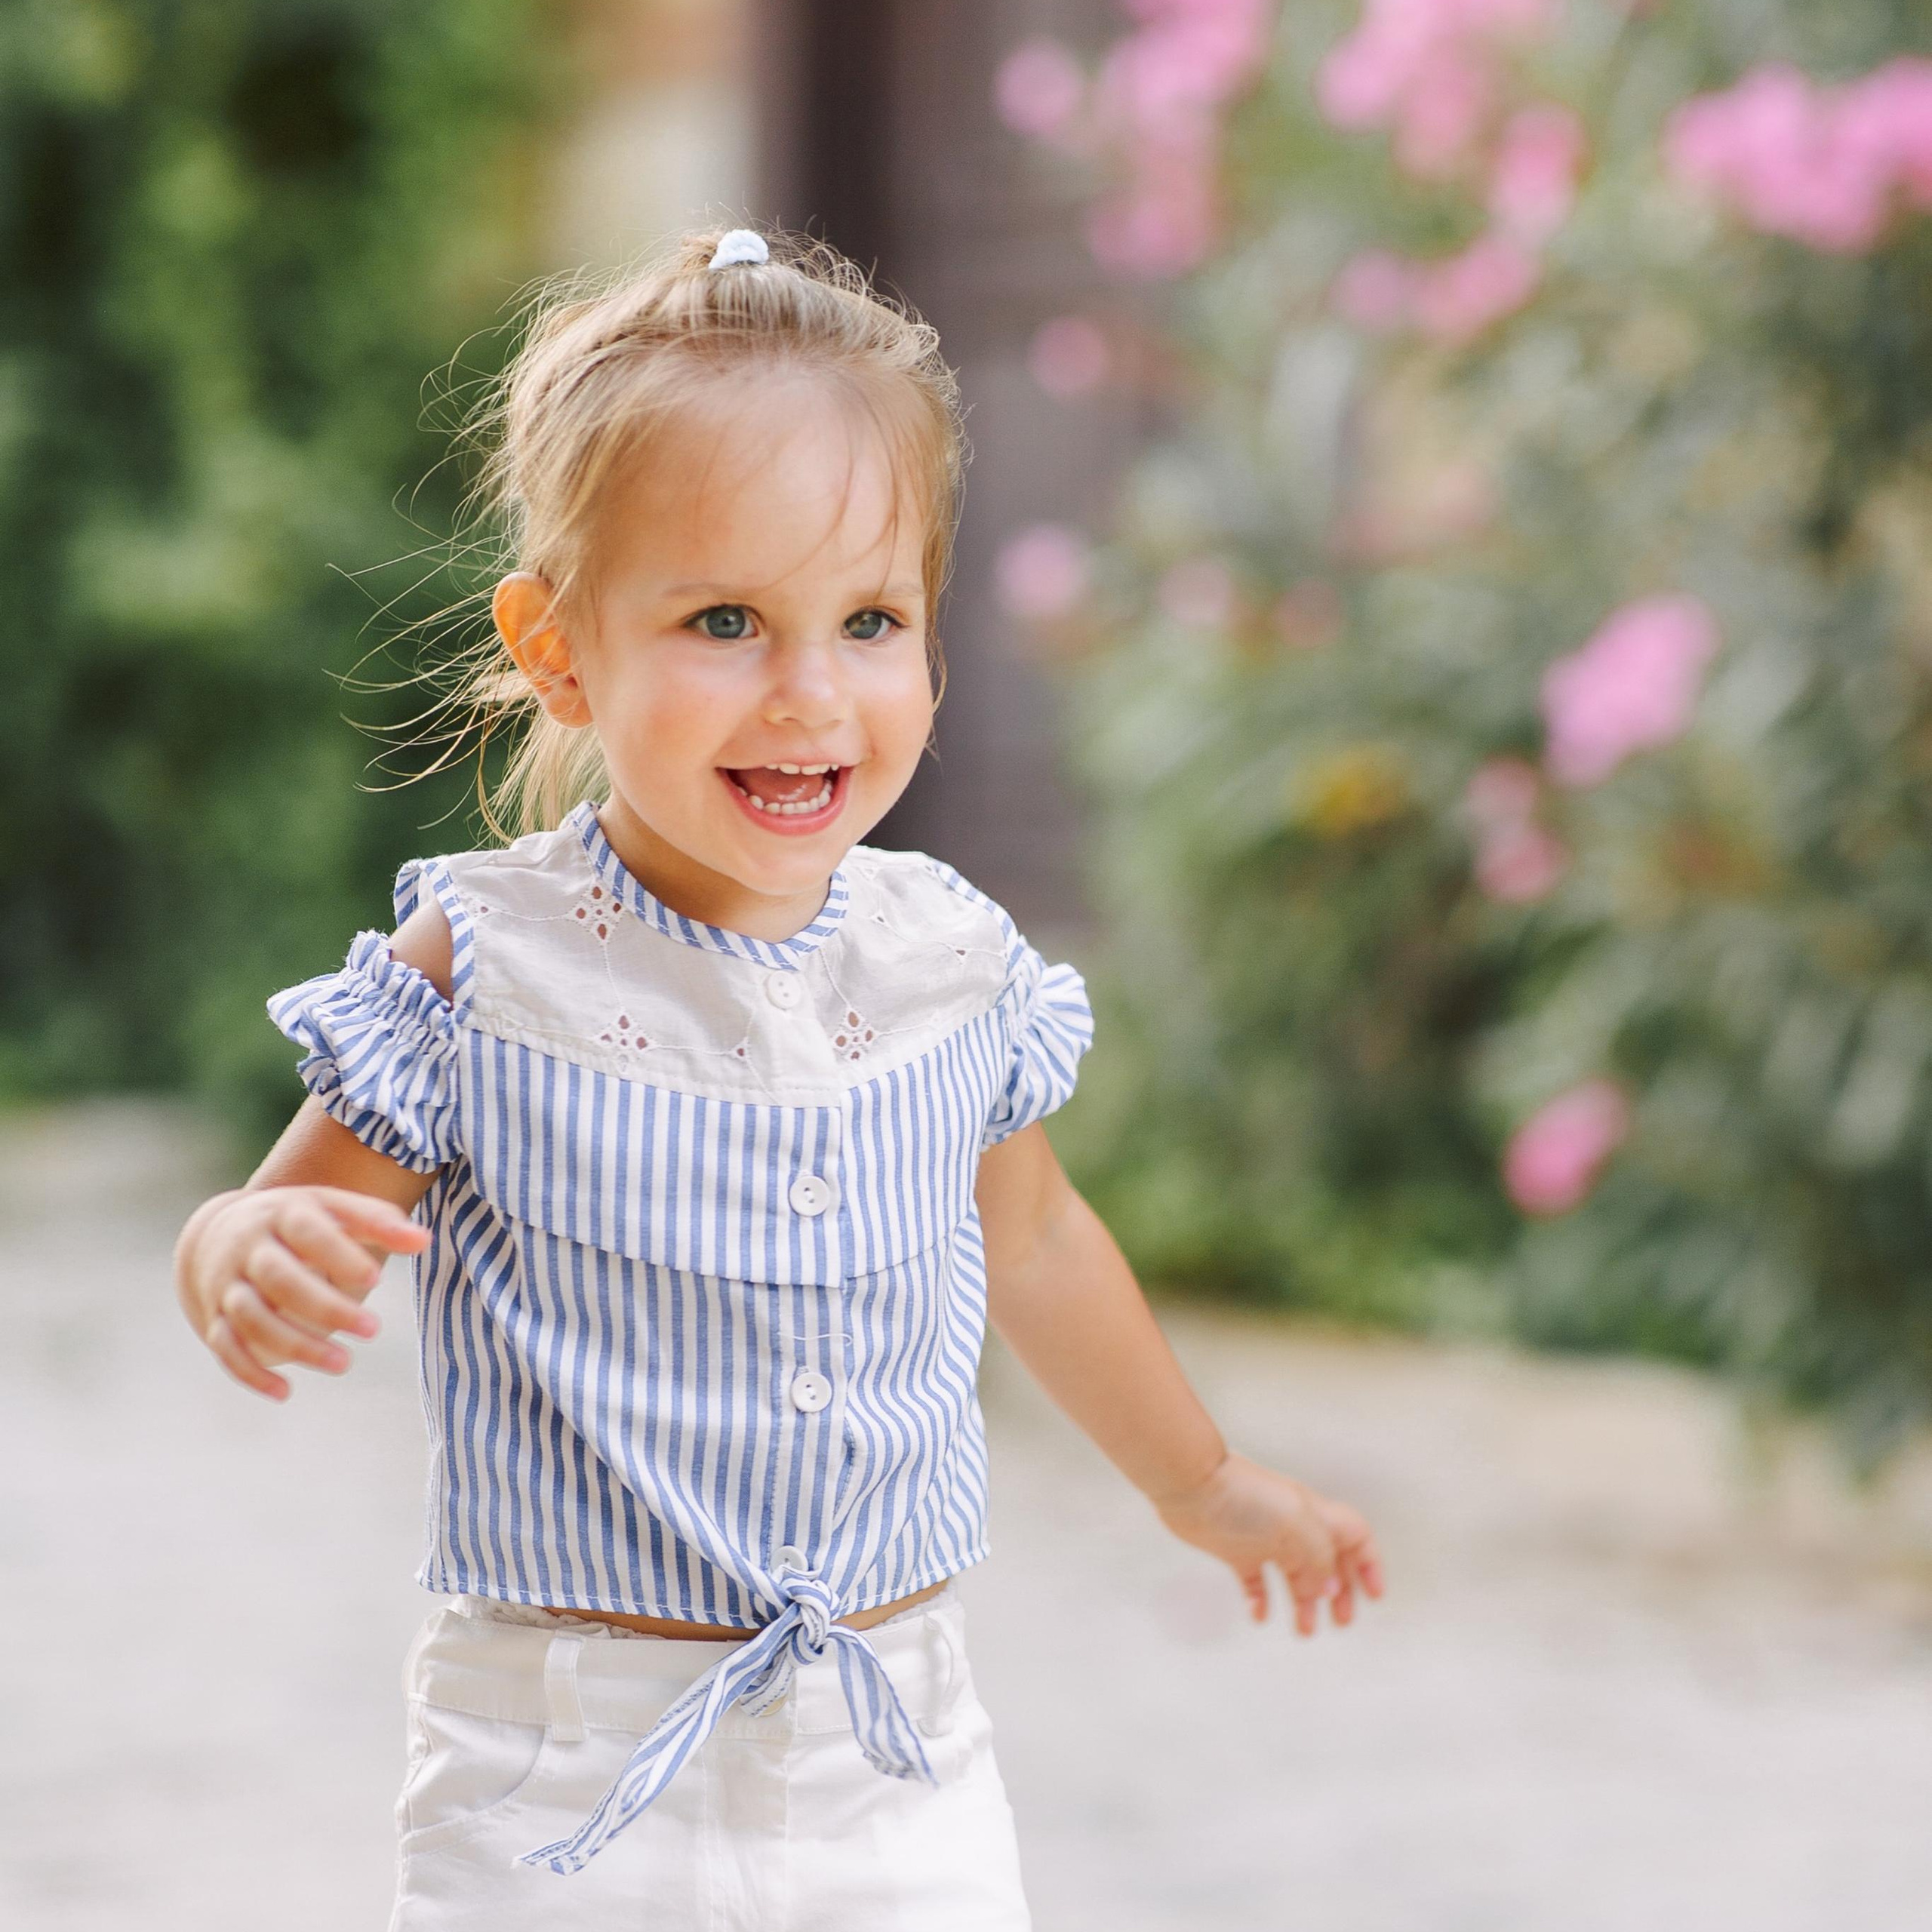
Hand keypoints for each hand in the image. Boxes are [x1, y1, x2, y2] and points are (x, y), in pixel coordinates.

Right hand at [174, 1186, 429, 1401]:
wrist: (216, 1232)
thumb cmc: (296, 1222)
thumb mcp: (334, 1208)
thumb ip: (379, 1222)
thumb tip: (423, 1241)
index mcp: (282, 1213)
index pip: (308, 1232)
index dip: (339, 1254)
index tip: (376, 1276)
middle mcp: (248, 1249)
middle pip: (280, 1279)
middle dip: (325, 1307)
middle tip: (373, 1329)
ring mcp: (227, 1284)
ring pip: (252, 1318)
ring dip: (296, 1345)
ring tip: (344, 1364)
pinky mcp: (213, 1317)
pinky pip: (225, 1348)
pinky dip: (250, 1373)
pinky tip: (285, 1392)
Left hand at [1151, 1449, 1385, 1636]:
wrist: (1192, 1486)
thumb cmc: (1245, 1498)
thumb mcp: (1296, 1528)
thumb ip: (1319, 1561)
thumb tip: (1328, 1590)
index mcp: (1315, 1517)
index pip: (1356, 1538)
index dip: (1369, 1566)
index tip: (1374, 1596)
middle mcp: (1294, 1528)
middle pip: (1328, 1563)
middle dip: (1340, 1593)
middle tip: (1341, 1622)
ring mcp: (1265, 1539)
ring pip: (1295, 1577)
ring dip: (1304, 1604)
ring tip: (1305, 1631)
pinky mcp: (1237, 1550)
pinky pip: (1256, 1580)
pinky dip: (1262, 1600)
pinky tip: (1260, 1616)